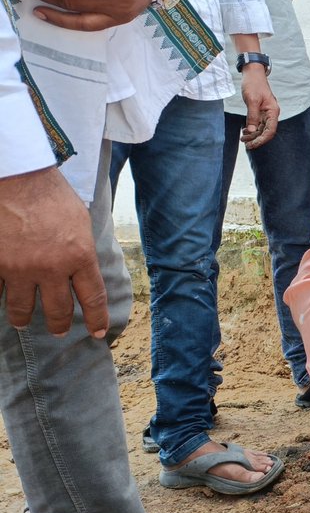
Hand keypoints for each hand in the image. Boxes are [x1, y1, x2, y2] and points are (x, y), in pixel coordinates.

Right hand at [0, 167, 107, 336]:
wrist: (17, 180)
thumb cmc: (52, 196)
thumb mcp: (81, 223)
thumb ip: (82, 251)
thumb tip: (84, 270)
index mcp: (80, 257)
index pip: (93, 298)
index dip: (97, 319)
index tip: (97, 332)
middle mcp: (52, 268)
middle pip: (58, 310)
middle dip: (59, 325)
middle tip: (59, 332)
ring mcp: (21, 269)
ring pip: (23, 308)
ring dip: (24, 318)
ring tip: (24, 323)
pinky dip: (1, 297)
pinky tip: (4, 300)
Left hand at [240, 65, 279, 149]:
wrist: (252, 73)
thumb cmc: (253, 84)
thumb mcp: (252, 100)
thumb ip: (252, 116)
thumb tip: (252, 131)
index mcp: (273, 111)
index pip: (270, 130)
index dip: (262, 139)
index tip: (253, 144)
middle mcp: (271, 114)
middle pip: (266, 131)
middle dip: (256, 139)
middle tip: (246, 144)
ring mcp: (266, 113)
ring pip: (261, 129)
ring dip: (253, 135)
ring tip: (242, 138)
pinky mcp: (260, 111)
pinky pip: (257, 123)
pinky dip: (251, 128)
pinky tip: (244, 131)